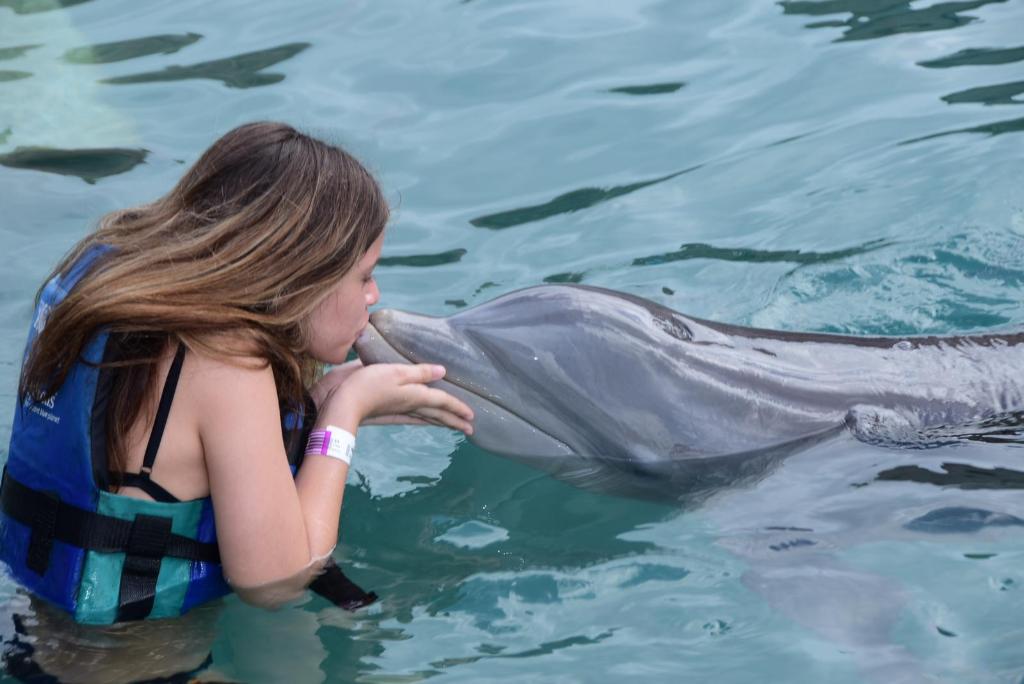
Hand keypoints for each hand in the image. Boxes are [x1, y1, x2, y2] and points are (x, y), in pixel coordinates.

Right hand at [317, 362, 473, 434]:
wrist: (339, 403)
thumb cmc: (366, 384)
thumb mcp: (395, 371)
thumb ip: (419, 372)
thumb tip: (443, 371)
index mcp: (415, 395)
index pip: (443, 402)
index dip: (458, 407)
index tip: (472, 417)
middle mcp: (409, 405)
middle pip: (437, 414)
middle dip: (454, 420)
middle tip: (469, 428)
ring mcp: (397, 411)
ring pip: (425, 417)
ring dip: (440, 421)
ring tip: (451, 425)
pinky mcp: (385, 412)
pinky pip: (411, 419)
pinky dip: (421, 420)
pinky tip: (420, 421)